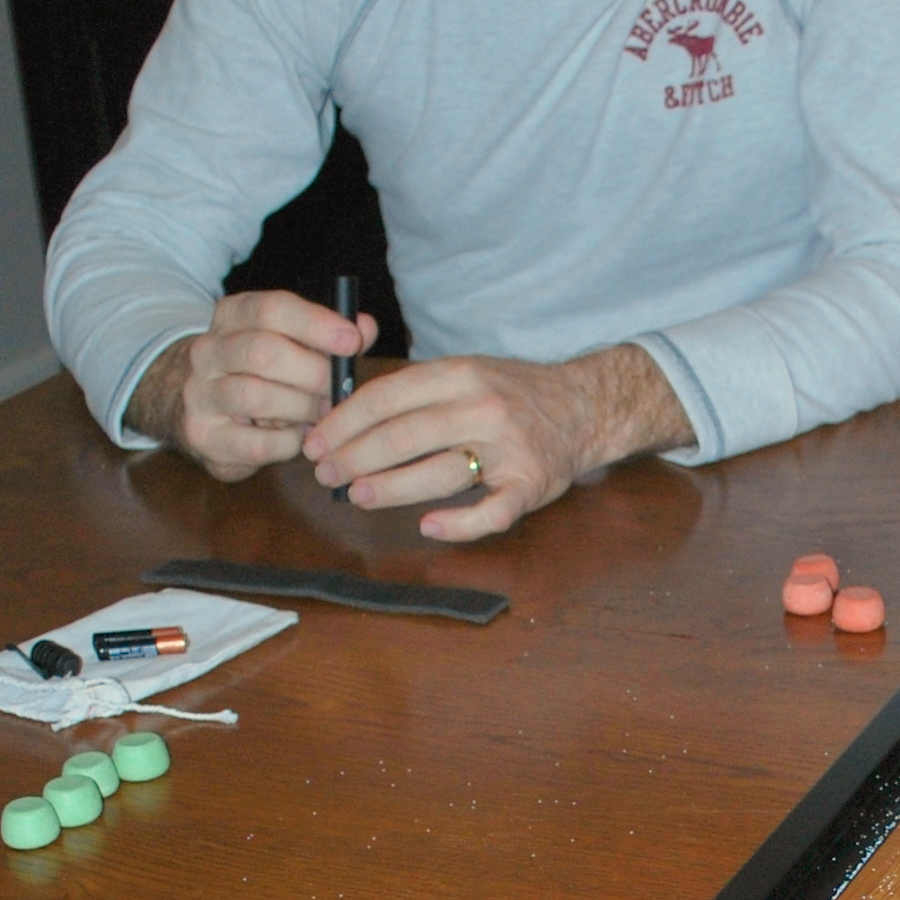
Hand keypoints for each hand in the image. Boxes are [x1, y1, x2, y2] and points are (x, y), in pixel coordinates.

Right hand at [129, 288, 369, 478]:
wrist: (203, 410)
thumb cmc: (263, 374)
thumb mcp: (293, 345)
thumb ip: (330, 337)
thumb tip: (365, 327)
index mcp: (231, 315)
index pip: (271, 309)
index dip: (315, 323)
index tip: (352, 340)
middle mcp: (207, 349)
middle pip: (263, 352)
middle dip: (313, 373)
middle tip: (338, 389)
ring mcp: (199, 393)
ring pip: (256, 396)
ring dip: (301, 408)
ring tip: (320, 413)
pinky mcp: (202, 435)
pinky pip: (257, 442)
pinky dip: (289, 442)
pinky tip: (298, 437)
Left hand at [301, 342, 688, 545]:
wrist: (584, 407)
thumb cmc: (512, 394)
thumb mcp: (466, 372)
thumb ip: (416, 391)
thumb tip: (346, 419)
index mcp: (460, 373)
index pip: (387, 397)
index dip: (344, 423)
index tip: (315, 442)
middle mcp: (483, 406)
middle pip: (404, 435)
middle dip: (354, 457)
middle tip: (325, 475)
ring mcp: (510, 448)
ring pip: (439, 473)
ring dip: (390, 488)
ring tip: (356, 496)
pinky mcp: (531, 484)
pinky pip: (492, 511)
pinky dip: (460, 523)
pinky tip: (429, 527)